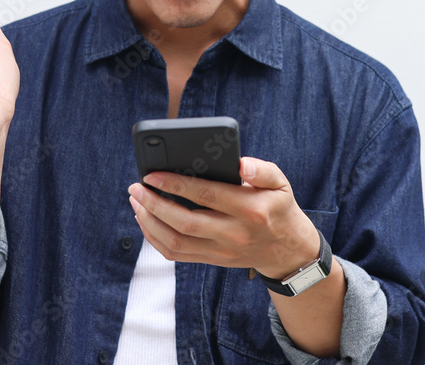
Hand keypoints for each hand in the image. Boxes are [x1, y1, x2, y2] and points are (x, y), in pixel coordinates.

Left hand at [127, 157, 319, 278]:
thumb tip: (240, 164)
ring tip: (137, 201)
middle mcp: (234, 234)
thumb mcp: (280, 182)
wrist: (287, 251)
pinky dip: (155, 239)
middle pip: (185, 222)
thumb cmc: (278, 207)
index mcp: (251, 210)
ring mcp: (222, 251)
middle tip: (136, 187)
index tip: (153, 174)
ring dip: (150, 222)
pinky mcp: (213, 260)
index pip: (207, 195)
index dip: (176, 184)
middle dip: (154, 204)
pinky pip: (177, 255)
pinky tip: (146, 220)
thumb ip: (262, 169)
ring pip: (176, 242)